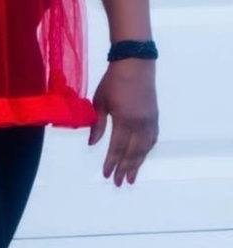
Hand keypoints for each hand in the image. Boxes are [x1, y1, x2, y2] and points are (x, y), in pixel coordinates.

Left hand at [88, 60, 158, 186]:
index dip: (111, 163)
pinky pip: (151, 139)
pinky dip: (146, 150)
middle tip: (119, 183)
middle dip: (125, 169)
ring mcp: (150, 121)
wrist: (135, 64)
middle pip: (132, 152)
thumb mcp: (99, 102)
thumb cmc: (113, 81)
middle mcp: (140, 124)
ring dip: (137, 163)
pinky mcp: (154, 117)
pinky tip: (141, 156)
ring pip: (144, 148)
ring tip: (131, 177)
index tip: (106, 174)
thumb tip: (93, 144)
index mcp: (124, 120)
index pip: (117, 148)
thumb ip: (97, 124)